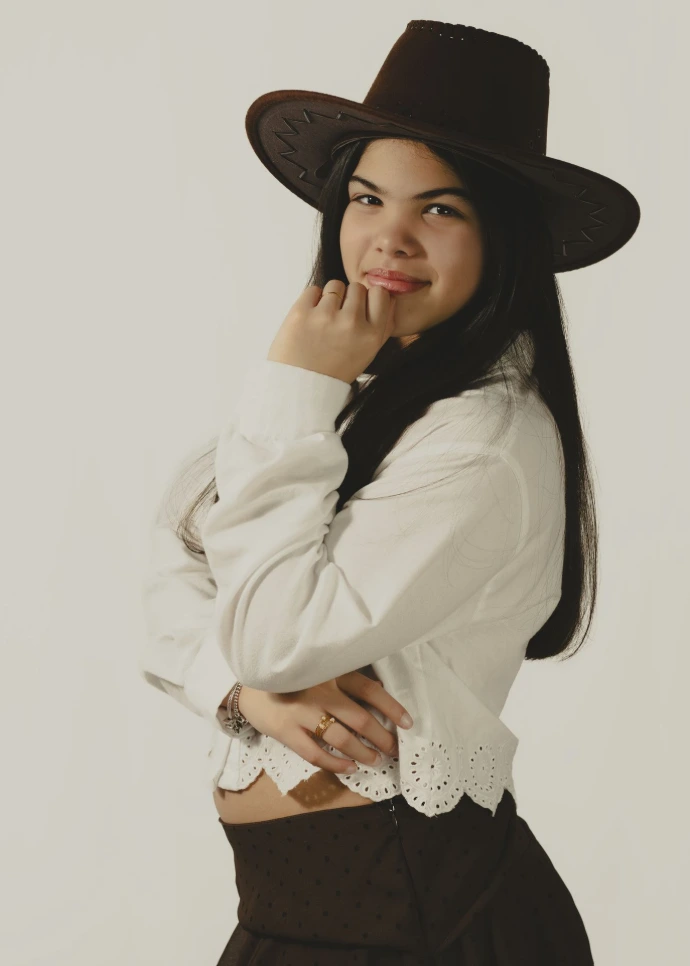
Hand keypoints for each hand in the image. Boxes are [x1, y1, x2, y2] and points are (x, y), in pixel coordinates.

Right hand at [236, 671, 411, 775]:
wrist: (249, 686)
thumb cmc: (293, 679)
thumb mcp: (321, 671)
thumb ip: (346, 679)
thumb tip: (380, 690)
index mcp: (332, 673)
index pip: (370, 690)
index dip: (392, 707)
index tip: (408, 723)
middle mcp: (320, 691)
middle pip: (360, 718)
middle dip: (382, 738)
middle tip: (394, 750)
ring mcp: (302, 712)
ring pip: (341, 738)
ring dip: (363, 753)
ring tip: (376, 761)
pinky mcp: (286, 731)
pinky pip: (315, 753)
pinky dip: (336, 763)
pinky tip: (350, 767)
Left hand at [267, 279, 396, 384]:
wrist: (300, 387)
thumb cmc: (333, 371)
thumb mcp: (367, 355)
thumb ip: (382, 328)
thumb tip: (392, 299)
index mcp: (371, 336)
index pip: (381, 293)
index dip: (370, 297)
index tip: (361, 308)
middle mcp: (352, 324)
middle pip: (357, 288)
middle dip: (349, 298)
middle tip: (338, 319)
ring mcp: (326, 317)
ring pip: (335, 286)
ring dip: (330, 298)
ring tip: (323, 321)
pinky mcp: (302, 313)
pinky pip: (313, 290)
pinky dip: (311, 301)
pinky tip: (310, 320)